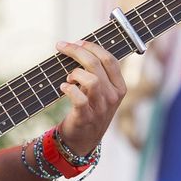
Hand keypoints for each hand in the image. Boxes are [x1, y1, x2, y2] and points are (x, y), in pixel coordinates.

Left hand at [55, 40, 127, 155]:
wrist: (83, 138)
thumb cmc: (89, 108)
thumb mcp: (100, 90)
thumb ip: (96, 72)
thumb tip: (78, 46)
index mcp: (119, 86)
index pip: (110, 59)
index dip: (92, 46)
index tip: (76, 41)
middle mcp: (113, 96)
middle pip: (97, 65)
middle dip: (77, 51)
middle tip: (61, 46)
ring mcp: (101, 108)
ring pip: (91, 80)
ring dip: (75, 73)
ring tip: (68, 77)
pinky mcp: (86, 117)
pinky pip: (79, 98)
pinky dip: (68, 89)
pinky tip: (63, 87)